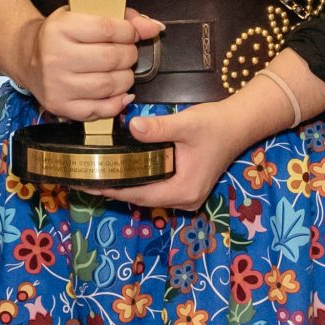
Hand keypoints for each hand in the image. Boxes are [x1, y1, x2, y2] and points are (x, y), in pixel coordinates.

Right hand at [23, 6, 163, 122]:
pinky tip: (117, 91)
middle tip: (126, 52)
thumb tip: (153, 27)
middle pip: (112, 58)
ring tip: (120, 71)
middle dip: (128, 55)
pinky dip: (117, 101)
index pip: (108, 29)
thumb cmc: (61, 35)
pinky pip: (101, 109)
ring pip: (110, 85)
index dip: (128, 32)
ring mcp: (57, 85)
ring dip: (125, 78)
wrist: (28, 58)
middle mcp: (55, 57)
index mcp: (60, 29)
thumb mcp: (84, 15)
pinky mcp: (60, 106)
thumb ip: (122, 17)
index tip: (129, 34)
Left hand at [75, 95, 272, 211]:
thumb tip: (132, 127)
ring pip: (148, 195)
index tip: (89, 184)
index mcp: (184, 190)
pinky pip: (156, 188)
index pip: (140, 195)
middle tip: (86, 178)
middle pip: (142, 198)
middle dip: (114, 189)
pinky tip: (121, 171)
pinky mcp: (186, 188)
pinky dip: (138, 181)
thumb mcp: (186, 124)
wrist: (238, 124)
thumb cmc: (215, 125)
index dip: (113, 190)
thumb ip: (158, 128)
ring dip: (125, 186)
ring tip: (97, 175)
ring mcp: (186, 196)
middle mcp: (185, 199)